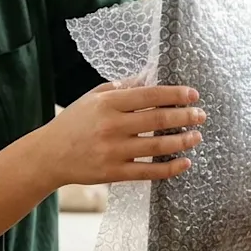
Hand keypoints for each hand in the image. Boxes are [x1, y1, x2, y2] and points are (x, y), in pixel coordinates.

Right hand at [36, 82, 206, 186]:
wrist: (49, 155)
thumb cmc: (73, 123)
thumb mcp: (93, 97)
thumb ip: (122, 87)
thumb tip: (150, 77)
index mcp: (108, 103)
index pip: (150, 95)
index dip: (175, 94)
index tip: (193, 95)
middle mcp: (112, 126)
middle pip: (158, 119)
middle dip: (185, 116)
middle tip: (201, 115)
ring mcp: (113, 151)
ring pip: (157, 145)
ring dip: (182, 141)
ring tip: (196, 136)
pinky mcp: (114, 173)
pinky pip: (148, 171)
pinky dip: (170, 168)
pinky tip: (184, 162)